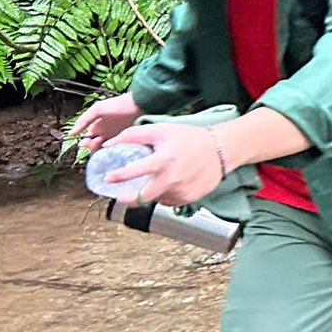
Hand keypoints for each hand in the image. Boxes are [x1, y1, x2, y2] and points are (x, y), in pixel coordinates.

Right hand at [68, 92, 140, 150]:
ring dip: (103, 151)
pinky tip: (113, 151)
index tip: (84, 143)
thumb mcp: (97, 109)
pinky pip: (117, 148)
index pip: (87, 140)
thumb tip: (71, 133)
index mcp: (96, 125)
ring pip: (105, 149)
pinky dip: (114, 151)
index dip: (85, 144)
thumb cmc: (118, 104)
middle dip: (93, 148)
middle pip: (96, 146)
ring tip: (103, 148)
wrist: (139, 103)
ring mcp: (116, 136)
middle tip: (95, 144)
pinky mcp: (126, 139)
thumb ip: (84, 120)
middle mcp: (105, 132)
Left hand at [101, 122, 226, 206]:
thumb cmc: (192, 138)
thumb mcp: (162, 130)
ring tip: (157, 181)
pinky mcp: (189, 198)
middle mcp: (171, 178)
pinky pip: (170, 201)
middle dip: (128, 198)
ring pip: (156, 199)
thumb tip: (109, 144)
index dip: (118, 176)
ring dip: (151, 193)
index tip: (108, 178)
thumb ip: (133, 135)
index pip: (134, 172)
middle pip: (141, 198)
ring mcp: (181, 191)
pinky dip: (165, 195)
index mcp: (163, 160)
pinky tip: (171, 183)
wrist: (222, 148)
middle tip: (122, 195)